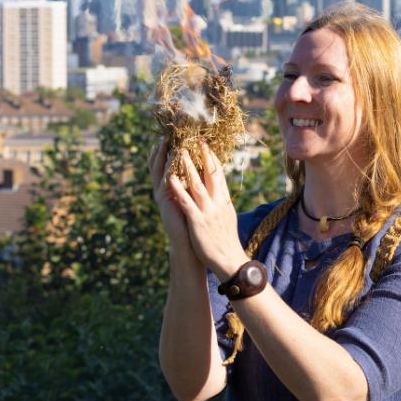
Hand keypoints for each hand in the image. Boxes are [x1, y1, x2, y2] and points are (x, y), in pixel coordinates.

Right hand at [147, 137, 195, 260]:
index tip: (173, 135)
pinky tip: (170, 158)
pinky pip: (164, 180)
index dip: (168, 150)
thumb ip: (194, 183)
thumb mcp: (194, 197)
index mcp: (172, 186)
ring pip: (159, 169)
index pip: (166, 164)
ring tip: (165, 141)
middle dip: (161, 149)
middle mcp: (164, 189)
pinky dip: (167, 167)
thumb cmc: (194, 220)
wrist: (189, 241)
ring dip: (161, 154)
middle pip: (158, 163)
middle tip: (164, 134)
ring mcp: (162, 194)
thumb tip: (203, 165)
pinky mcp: (164, 200)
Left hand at [168, 142, 247, 281]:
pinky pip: (186, 201)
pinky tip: (170, 178)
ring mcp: (208, 210)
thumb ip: (222, 203)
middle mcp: (218, 202)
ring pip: (197, 184)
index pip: (219, 175)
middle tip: (195, 139)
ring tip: (179, 152)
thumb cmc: (226, 240)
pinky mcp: (198, 220)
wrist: (229, 260)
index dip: (212, 159)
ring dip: (187, 166)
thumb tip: (221, 192)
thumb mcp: (227, 217)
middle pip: (210, 174)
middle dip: (202, 155)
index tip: (206, 145)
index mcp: (224, 201)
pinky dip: (178, 188)